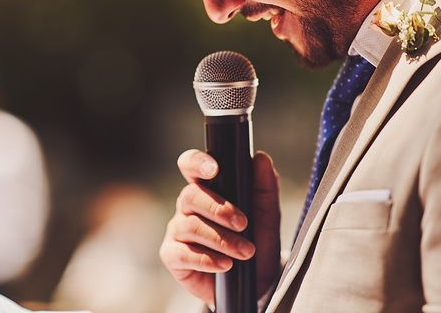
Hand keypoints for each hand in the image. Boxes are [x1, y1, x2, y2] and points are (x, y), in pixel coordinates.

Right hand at [159, 149, 280, 305]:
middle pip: (190, 195)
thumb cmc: (258, 242)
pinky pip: (182, 254)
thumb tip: (260, 158)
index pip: (191, 165)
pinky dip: (206, 259)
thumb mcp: (267, 216)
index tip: (215, 169)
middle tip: (244, 223)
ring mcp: (177, 230)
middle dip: (218, 209)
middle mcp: (187, 206)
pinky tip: (225, 265)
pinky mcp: (172, 256)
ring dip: (221, 239)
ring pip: (189, 225)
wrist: (257, 283)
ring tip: (246, 252)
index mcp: (207, 187)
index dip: (197, 163)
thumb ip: (265, 187)